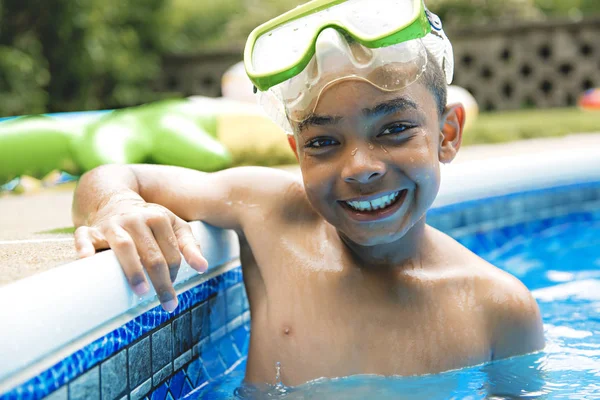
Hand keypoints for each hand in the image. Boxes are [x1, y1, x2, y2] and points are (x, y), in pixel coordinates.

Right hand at [74, 199, 207, 311]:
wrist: (114, 199)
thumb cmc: (150, 220)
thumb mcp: (174, 226)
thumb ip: (190, 246)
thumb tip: (203, 268)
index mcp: (159, 217)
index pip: (172, 252)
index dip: (175, 273)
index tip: (172, 289)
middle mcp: (136, 219)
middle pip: (152, 254)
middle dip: (161, 281)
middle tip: (168, 304)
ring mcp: (112, 224)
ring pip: (124, 247)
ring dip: (133, 269)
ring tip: (141, 291)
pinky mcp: (90, 230)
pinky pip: (84, 238)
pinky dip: (85, 248)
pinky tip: (86, 259)